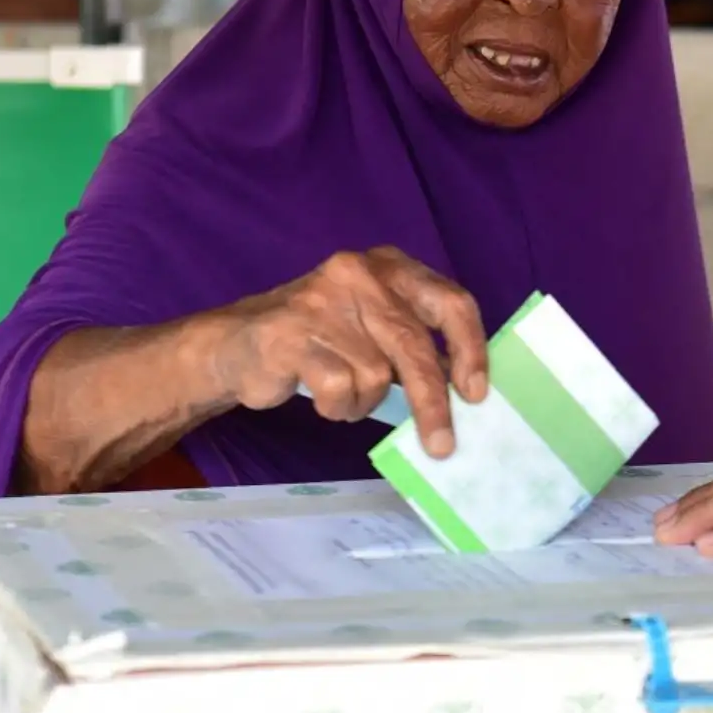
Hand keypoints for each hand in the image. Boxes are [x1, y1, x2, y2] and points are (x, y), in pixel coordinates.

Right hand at [215, 247, 488, 457]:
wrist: (236, 345)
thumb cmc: (321, 341)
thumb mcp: (374, 327)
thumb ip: (416, 344)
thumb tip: (468, 391)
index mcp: (390, 267)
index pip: (449, 301)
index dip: (470, 349)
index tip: (476, 393)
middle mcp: (360, 274)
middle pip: (413, 345)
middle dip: (432, 402)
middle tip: (442, 445)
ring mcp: (322, 301)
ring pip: (374, 375)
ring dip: (363, 401)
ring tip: (344, 395)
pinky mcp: (291, 334)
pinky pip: (339, 388)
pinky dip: (337, 407)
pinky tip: (322, 397)